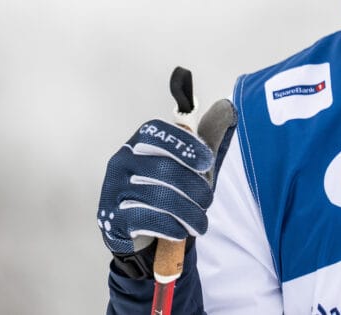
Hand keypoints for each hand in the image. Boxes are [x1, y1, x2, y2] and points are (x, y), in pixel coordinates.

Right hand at [97, 118, 218, 256]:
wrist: (136, 232)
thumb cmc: (165, 190)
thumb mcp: (185, 164)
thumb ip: (205, 139)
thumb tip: (228, 108)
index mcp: (139, 143)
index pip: (158, 134)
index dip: (185, 146)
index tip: (207, 163)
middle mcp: (122, 162)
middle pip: (164, 169)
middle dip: (194, 188)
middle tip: (207, 201)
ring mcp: (114, 190)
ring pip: (159, 197)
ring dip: (188, 212)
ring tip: (199, 222)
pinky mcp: (112, 217)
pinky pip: (147, 219)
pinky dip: (171, 226)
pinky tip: (181, 231)